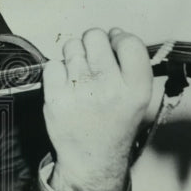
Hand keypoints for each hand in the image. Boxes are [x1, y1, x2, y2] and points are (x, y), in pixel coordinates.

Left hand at [42, 28, 152, 190]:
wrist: (92, 158)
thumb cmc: (114, 122)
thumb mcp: (137, 97)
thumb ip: (131, 64)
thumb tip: (113, 32)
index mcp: (136, 89)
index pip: (130, 42)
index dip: (119, 39)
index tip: (114, 47)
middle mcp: (110, 89)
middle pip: (95, 36)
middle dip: (93, 44)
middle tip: (93, 63)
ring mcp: (80, 92)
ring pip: (72, 46)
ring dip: (74, 56)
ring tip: (79, 77)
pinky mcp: (55, 97)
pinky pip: (53, 64)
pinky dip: (57, 72)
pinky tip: (65, 87)